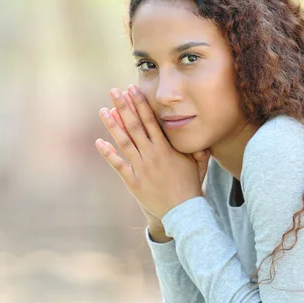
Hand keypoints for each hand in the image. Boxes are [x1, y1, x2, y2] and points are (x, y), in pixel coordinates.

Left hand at [96, 84, 209, 218]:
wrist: (183, 212)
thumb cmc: (191, 186)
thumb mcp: (198, 164)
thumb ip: (199, 148)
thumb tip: (204, 137)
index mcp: (166, 148)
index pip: (150, 120)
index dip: (140, 104)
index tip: (132, 90)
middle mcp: (152, 154)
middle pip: (135, 126)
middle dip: (124, 107)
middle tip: (114, 92)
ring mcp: (141, 168)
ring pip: (124, 142)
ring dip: (113, 125)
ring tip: (103, 111)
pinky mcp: (133, 182)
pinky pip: (118, 165)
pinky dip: (108, 153)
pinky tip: (99, 142)